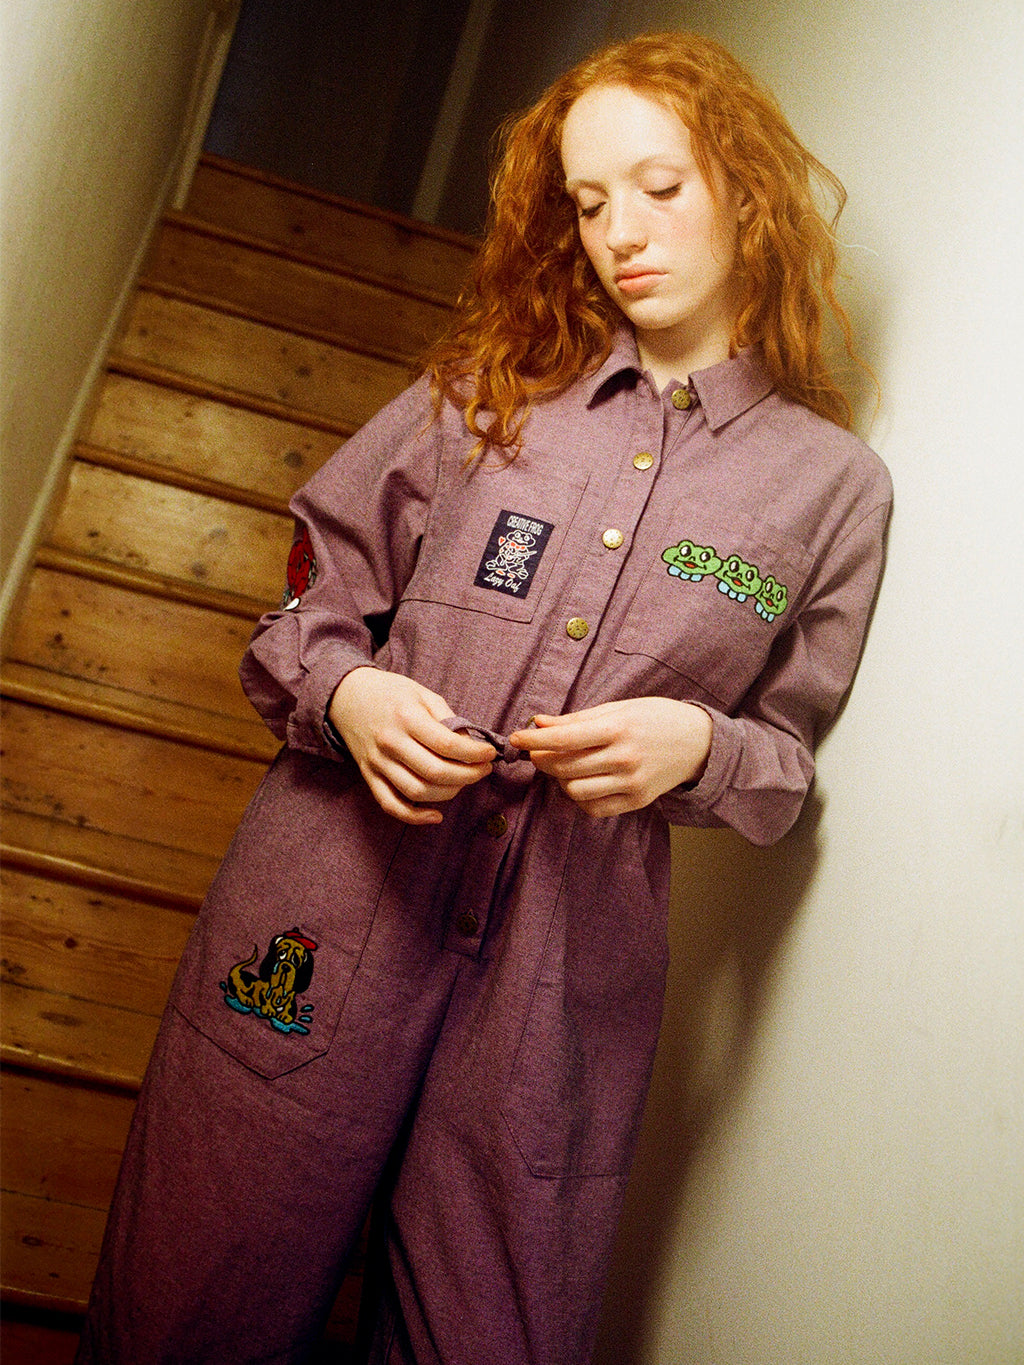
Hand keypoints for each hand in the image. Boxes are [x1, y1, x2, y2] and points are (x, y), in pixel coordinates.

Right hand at [328, 668, 496, 824]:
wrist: (346, 695)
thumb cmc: (390, 692)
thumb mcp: (422, 693)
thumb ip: (447, 717)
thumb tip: (471, 745)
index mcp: (406, 717)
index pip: (447, 744)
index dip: (474, 753)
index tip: (489, 754)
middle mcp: (390, 742)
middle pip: (435, 772)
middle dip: (468, 776)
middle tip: (483, 770)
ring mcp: (377, 762)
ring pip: (417, 791)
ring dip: (449, 793)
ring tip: (464, 782)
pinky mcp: (368, 775)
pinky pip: (390, 805)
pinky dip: (414, 817)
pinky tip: (436, 815)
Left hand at [509, 698, 711, 817]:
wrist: (699, 742)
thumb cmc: (654, 718)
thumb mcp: (619, 708)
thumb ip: (578, 719)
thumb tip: (538, 723)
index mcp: (618, 729)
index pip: (564, 738)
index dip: (534, 739)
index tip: (516, 738)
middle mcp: (624, 758)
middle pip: (564, 767)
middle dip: (542, 759)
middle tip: (538, 751)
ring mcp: (632, 783)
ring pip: (575, 791)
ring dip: (560, 780)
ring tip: (564, 767)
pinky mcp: (637, 801)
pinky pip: (594, 808)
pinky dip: (580, 797)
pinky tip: (582, 782)